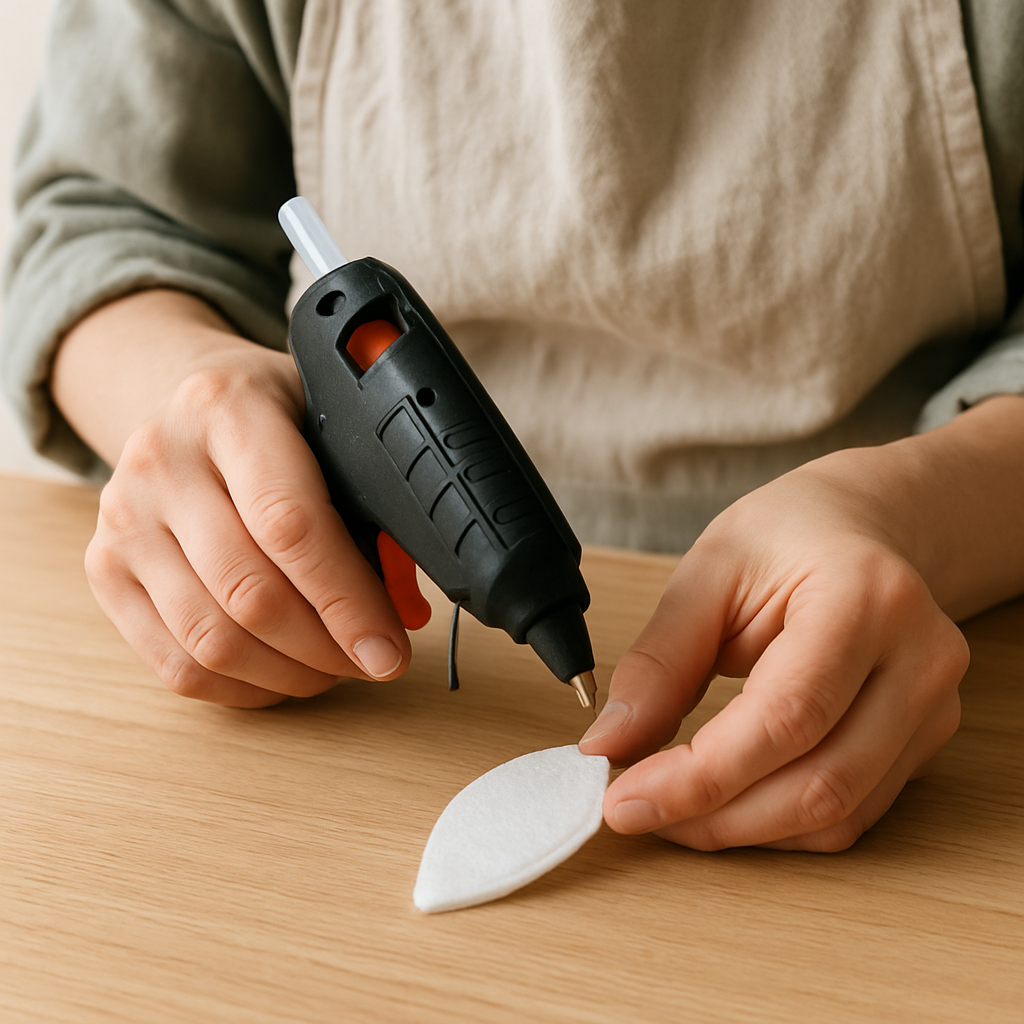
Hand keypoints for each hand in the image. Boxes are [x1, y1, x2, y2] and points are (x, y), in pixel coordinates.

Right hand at [55, 290, 412, 706]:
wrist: (185, 413)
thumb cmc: (277, 422)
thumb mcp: (334, 433)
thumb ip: (374, 514)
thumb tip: (402, 615)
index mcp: (227, 409)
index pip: (290, 523)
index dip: (347, 601)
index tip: (389, 649)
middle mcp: (160, 461)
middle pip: (249, 591)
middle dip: (325, 648)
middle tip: (372, 662)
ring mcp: (122, 519)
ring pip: (210, 640)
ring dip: (287, 674)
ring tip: (333, 668)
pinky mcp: (104, 570)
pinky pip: (174, 663)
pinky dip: (241, 687)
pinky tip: (282, 674)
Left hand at [579, 454, 968, 850]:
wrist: (858, 528)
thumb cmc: (786, 536)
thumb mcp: (706, 574)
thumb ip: (660, 662)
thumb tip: (612, 743)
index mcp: (866, 597)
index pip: (785, 716)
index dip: (699, 776)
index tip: (623, 798)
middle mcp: (920, 659)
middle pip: (820, 782)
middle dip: (714, 816)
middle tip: (634, 809)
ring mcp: (933, 707)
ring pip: (838, 814)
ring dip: (741, 830)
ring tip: (670, 807)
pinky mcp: (924, 742)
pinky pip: (851, 813)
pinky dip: (777, 823)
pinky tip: (723, 802)